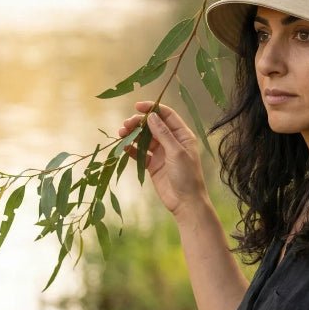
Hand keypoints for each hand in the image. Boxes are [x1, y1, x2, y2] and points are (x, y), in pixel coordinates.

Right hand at [117, 101, 207, 217]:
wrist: (186, 202)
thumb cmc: (187, 176)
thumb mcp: (176, 152)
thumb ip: (163, 134)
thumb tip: (151, 116)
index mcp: (182, 135)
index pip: (166, 116)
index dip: (152, 109)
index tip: (137, 106)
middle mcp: (171, 142)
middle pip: (152, 126)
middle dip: (139, 123)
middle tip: (126, 124)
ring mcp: (161, 153)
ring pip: (144, 139)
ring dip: (133, 135)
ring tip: (121, 133)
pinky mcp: (153, 165)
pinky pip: (140, 154)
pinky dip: (132, 150)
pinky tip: (124, 147)